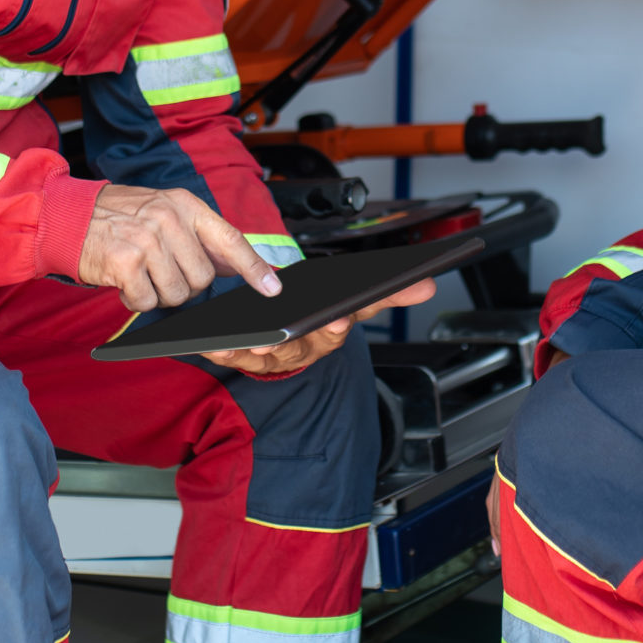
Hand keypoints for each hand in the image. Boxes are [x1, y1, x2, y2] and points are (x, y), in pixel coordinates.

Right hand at [80, 184, 281, 311]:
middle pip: (202, 278)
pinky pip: (148, 302)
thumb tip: (235, 265)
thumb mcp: (164, 211)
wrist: (67, 216)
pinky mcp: (126, 262)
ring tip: (140, 272)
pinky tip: (123, 280)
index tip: (273, 289)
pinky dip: (135, 299)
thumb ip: (199, 235)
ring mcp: (147, 239)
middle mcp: (169, 218)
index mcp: (185, 204)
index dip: (254, 268)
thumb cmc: (119, 218)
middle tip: (158, 268)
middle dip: (183, 283)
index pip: (230, 239)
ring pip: (177, 294)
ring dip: (158, 293)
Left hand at [203, 278, 434, 376]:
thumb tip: (427, 283)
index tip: (338, 318)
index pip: (342, 327)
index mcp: (335, 330)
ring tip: (244, 342)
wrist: (294, 333)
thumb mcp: (356, 300)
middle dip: (291, 341)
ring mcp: (283, 356)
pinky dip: (229, 352)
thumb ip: (391, 294)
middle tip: (276, 337)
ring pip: (272, 356)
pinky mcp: (256, 358)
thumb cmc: (324, 313)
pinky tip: (215, 343)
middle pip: (303, 347)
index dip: (340, 324)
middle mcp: (311, 347)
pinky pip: (242, 359)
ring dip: (258, 350)